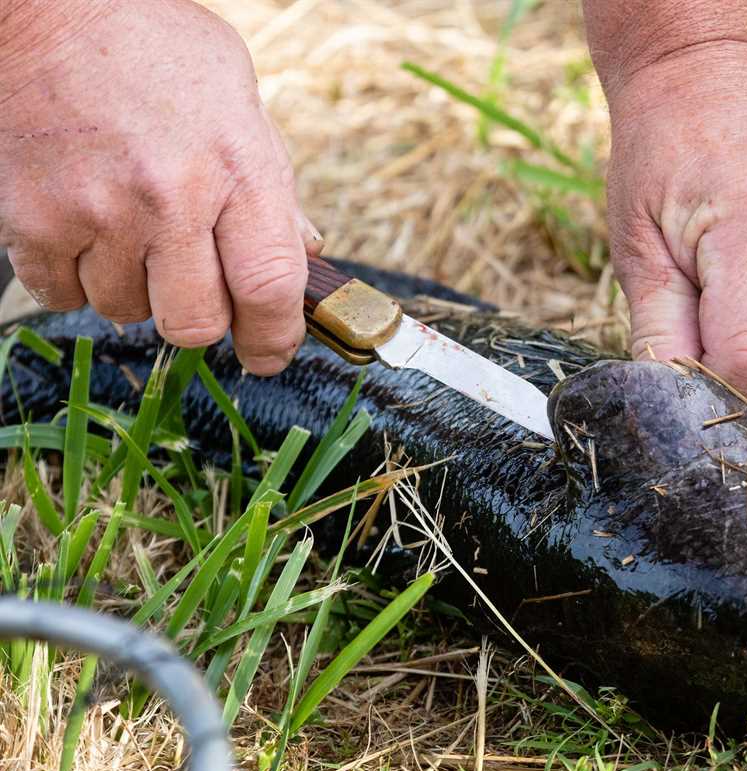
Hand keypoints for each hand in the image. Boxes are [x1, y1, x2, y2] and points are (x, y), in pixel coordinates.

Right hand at [0, 0, 318, 374]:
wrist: (43, 8)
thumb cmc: (150, 48)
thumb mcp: (238, 100)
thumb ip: (271, 184)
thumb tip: (305, 250)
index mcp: (237, 167)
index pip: (271, 288)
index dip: (274, 337)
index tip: (268, 352)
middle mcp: (171, 196)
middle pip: (195, 322)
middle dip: (200, 320)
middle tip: (193, 289)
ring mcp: (98, 211)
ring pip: (124, 310)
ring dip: (133, 290)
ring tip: (129, 231)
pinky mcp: (33, 219)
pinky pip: (59, 295)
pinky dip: (73, 278)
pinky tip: (83, 230)